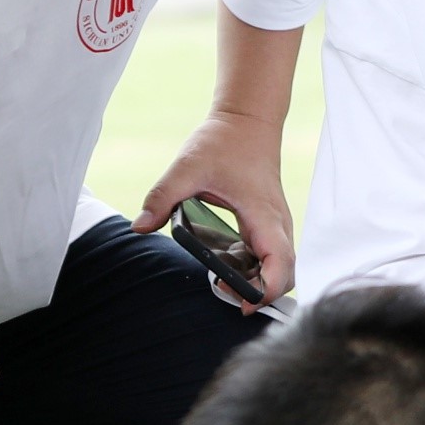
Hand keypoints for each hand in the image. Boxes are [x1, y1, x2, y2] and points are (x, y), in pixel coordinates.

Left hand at [132, 123, 295, 307]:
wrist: (247, 121)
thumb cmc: (224, 141)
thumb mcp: (187, 167)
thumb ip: (162, 197)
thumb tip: (139, 227)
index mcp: (263, 214)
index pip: (280, 263)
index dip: (267, 290)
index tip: (245, 303)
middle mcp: (277, 223)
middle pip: (285, 274)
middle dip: (261, 292)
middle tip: (226, 294)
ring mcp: (275, 225)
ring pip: (280, 267)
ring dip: (257, 282)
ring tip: (222, 284)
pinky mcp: (268, 224)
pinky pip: (269, 256)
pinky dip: (254, 269)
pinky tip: (226, 268)